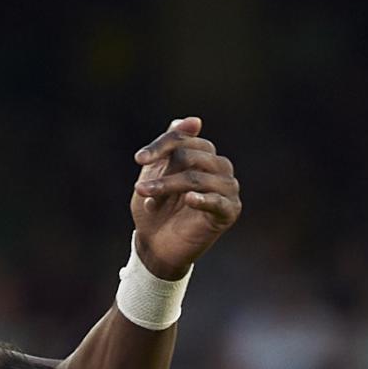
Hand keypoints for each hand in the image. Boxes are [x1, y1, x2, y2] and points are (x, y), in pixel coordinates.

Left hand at [130, 117, 241, 279]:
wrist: (155, 248)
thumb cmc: (154, 211)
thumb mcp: (155, 175)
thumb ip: (170, 147)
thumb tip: (193, 120)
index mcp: (203, 155)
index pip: (185, 139)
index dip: (162, 146)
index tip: (139, 159)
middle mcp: (219, 167)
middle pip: (192, 156)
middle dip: (163, 171)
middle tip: (140, 188)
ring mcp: (227, 188)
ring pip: (198, 178)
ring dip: (169, 187)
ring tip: (147, 198)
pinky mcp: (229, 211)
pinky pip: (217, 201)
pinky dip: (202, 199)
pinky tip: (188, 200)